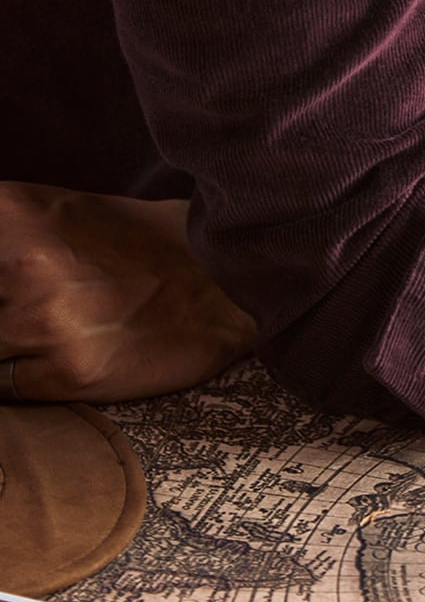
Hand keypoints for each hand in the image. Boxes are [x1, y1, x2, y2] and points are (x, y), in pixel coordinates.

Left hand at [0, 182, 255, 402]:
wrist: (226, 280)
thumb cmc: (137, 245)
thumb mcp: (52, 213)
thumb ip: (0, 239)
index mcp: (9, 212)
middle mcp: (19, 261)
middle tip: (18, 318)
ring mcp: (42, 318)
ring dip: (1, 346)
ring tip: (43, 333)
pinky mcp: (68, 372)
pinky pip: (2, 389)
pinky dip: (13, 380)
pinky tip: (44, 362)